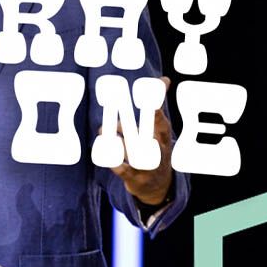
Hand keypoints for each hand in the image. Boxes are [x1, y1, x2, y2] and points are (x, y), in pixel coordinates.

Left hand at [107, 75, 175, 205]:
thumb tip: (164, 79)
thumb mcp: (159, 130)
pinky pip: (121, 168)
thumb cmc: (155, 149)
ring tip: (102, 130)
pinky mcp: (134, 177)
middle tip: (114, 111)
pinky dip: (112, 160)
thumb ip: (157, 105)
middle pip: (144, 137)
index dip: (154, 110)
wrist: (157, 187)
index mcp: (163, 137)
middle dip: (129, 125)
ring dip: (115, 139)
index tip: (145, 99)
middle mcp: (157, 151)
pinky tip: (103, 149)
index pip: (161, 122)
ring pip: (131, 151)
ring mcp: (146, 166)